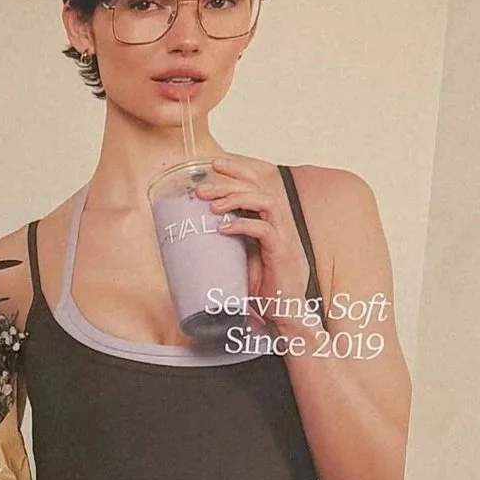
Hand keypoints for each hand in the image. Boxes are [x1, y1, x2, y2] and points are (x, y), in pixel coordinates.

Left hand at [192, 149, 312, 312]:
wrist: (285, 314)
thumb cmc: (263, 289)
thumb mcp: (242, 262)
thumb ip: (228, 246)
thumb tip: (194, 238)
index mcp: (270, 222)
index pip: (257, 186)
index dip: (238, 172)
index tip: (214, 165)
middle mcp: (279, 224)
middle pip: (258, 189)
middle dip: (229, 184)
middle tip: (202, 189)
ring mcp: (283, 237)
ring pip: (265, 202)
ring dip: (237, 199)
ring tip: (212, 206)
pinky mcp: (282, 253)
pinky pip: (265, 230)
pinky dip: (243, 225)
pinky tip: (223, 228)